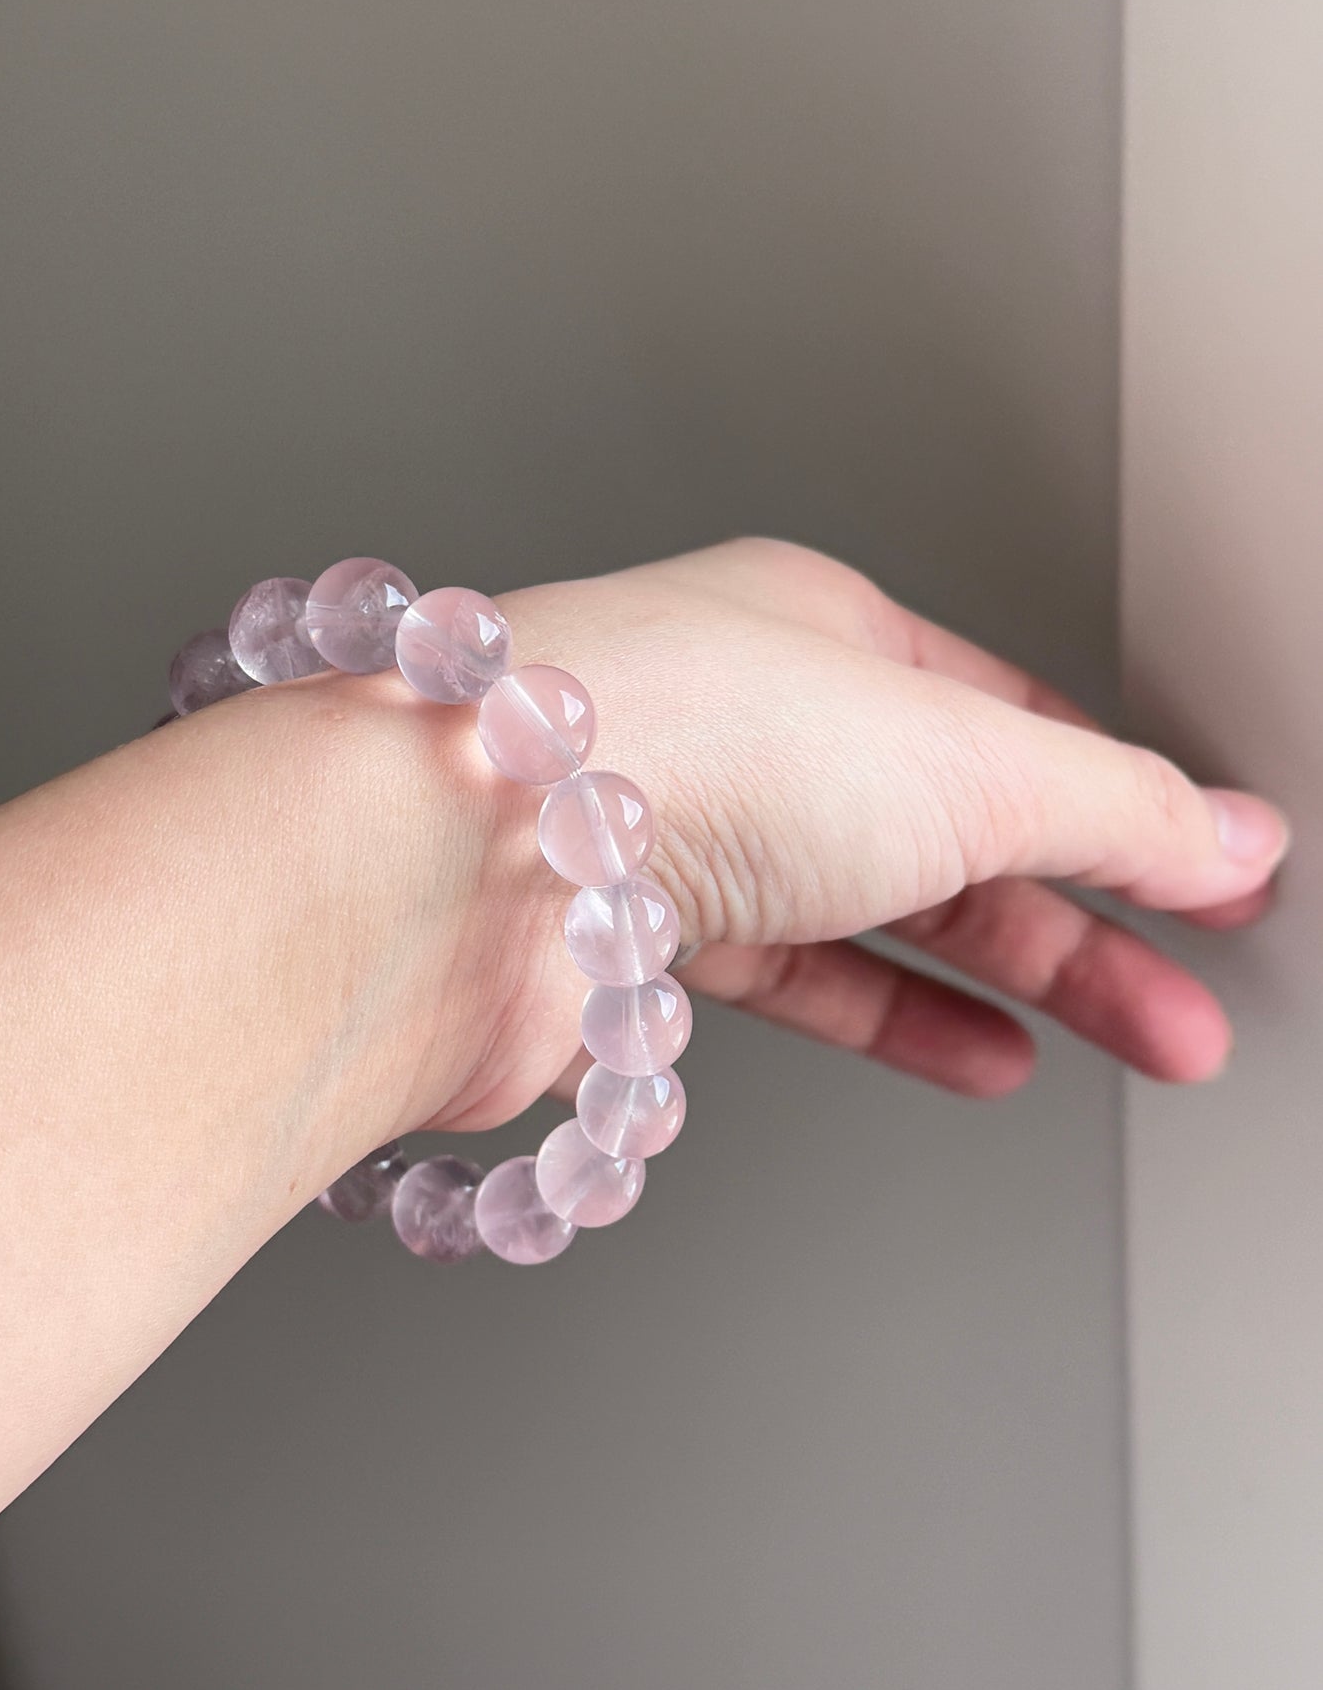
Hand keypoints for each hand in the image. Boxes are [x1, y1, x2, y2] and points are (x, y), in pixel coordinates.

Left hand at [425, 539, 1286, 1133]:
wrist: (463, 857)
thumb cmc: (671, 741)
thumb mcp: (958, 760)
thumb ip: (1109, 808)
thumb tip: (1224, 832)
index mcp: (820, 630)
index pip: (1008, 718)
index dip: (1125, 799)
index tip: (1214, 871)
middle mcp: (745, 724)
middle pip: (957, 826)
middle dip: (1095, 920)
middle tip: (1192, 1005)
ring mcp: (683, 834)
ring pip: (883, 908)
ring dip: (1015, 978)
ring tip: (1133, 1043)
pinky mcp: (632, 944)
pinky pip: (796, 980)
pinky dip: (893, 1018)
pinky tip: (974, 1059)